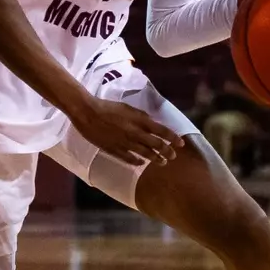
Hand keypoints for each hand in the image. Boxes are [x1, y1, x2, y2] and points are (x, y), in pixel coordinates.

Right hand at [68, 94, 183, 167]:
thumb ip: (141, 117)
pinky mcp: (115, 149)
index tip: (181, 144)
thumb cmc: (108, 106)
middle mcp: (135, 133)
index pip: (162, 131)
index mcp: (139, 121)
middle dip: (167, 151)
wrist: (88, 113)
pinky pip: (129, 158)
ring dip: (155, 158)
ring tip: (162, 162)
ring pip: (145, 153)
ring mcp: (125, 143)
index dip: (173, 138)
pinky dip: (137, 161)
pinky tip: (141, 163)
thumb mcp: (128, 107)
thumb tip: (151, 123)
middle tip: (173, 156)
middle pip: (156, 145)